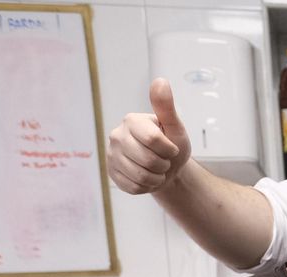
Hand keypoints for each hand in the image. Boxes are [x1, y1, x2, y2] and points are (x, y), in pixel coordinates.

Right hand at [107, 78, 192, 194]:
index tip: (171, 148)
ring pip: (141, 176)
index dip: (169, 150)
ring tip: (156, 169)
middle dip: (164, 165)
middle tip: (164, 160)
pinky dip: (146, 186)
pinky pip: (133, 187)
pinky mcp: (111, 173)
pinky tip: (147, 177)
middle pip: (148, 160)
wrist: (167, 169)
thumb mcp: (174, 127)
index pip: (154, 140)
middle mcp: (116, 135)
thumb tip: (160, 81)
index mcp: (132, 120)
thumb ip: (166, 107)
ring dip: (156, 177)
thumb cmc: (171, 144)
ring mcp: (111, 155)